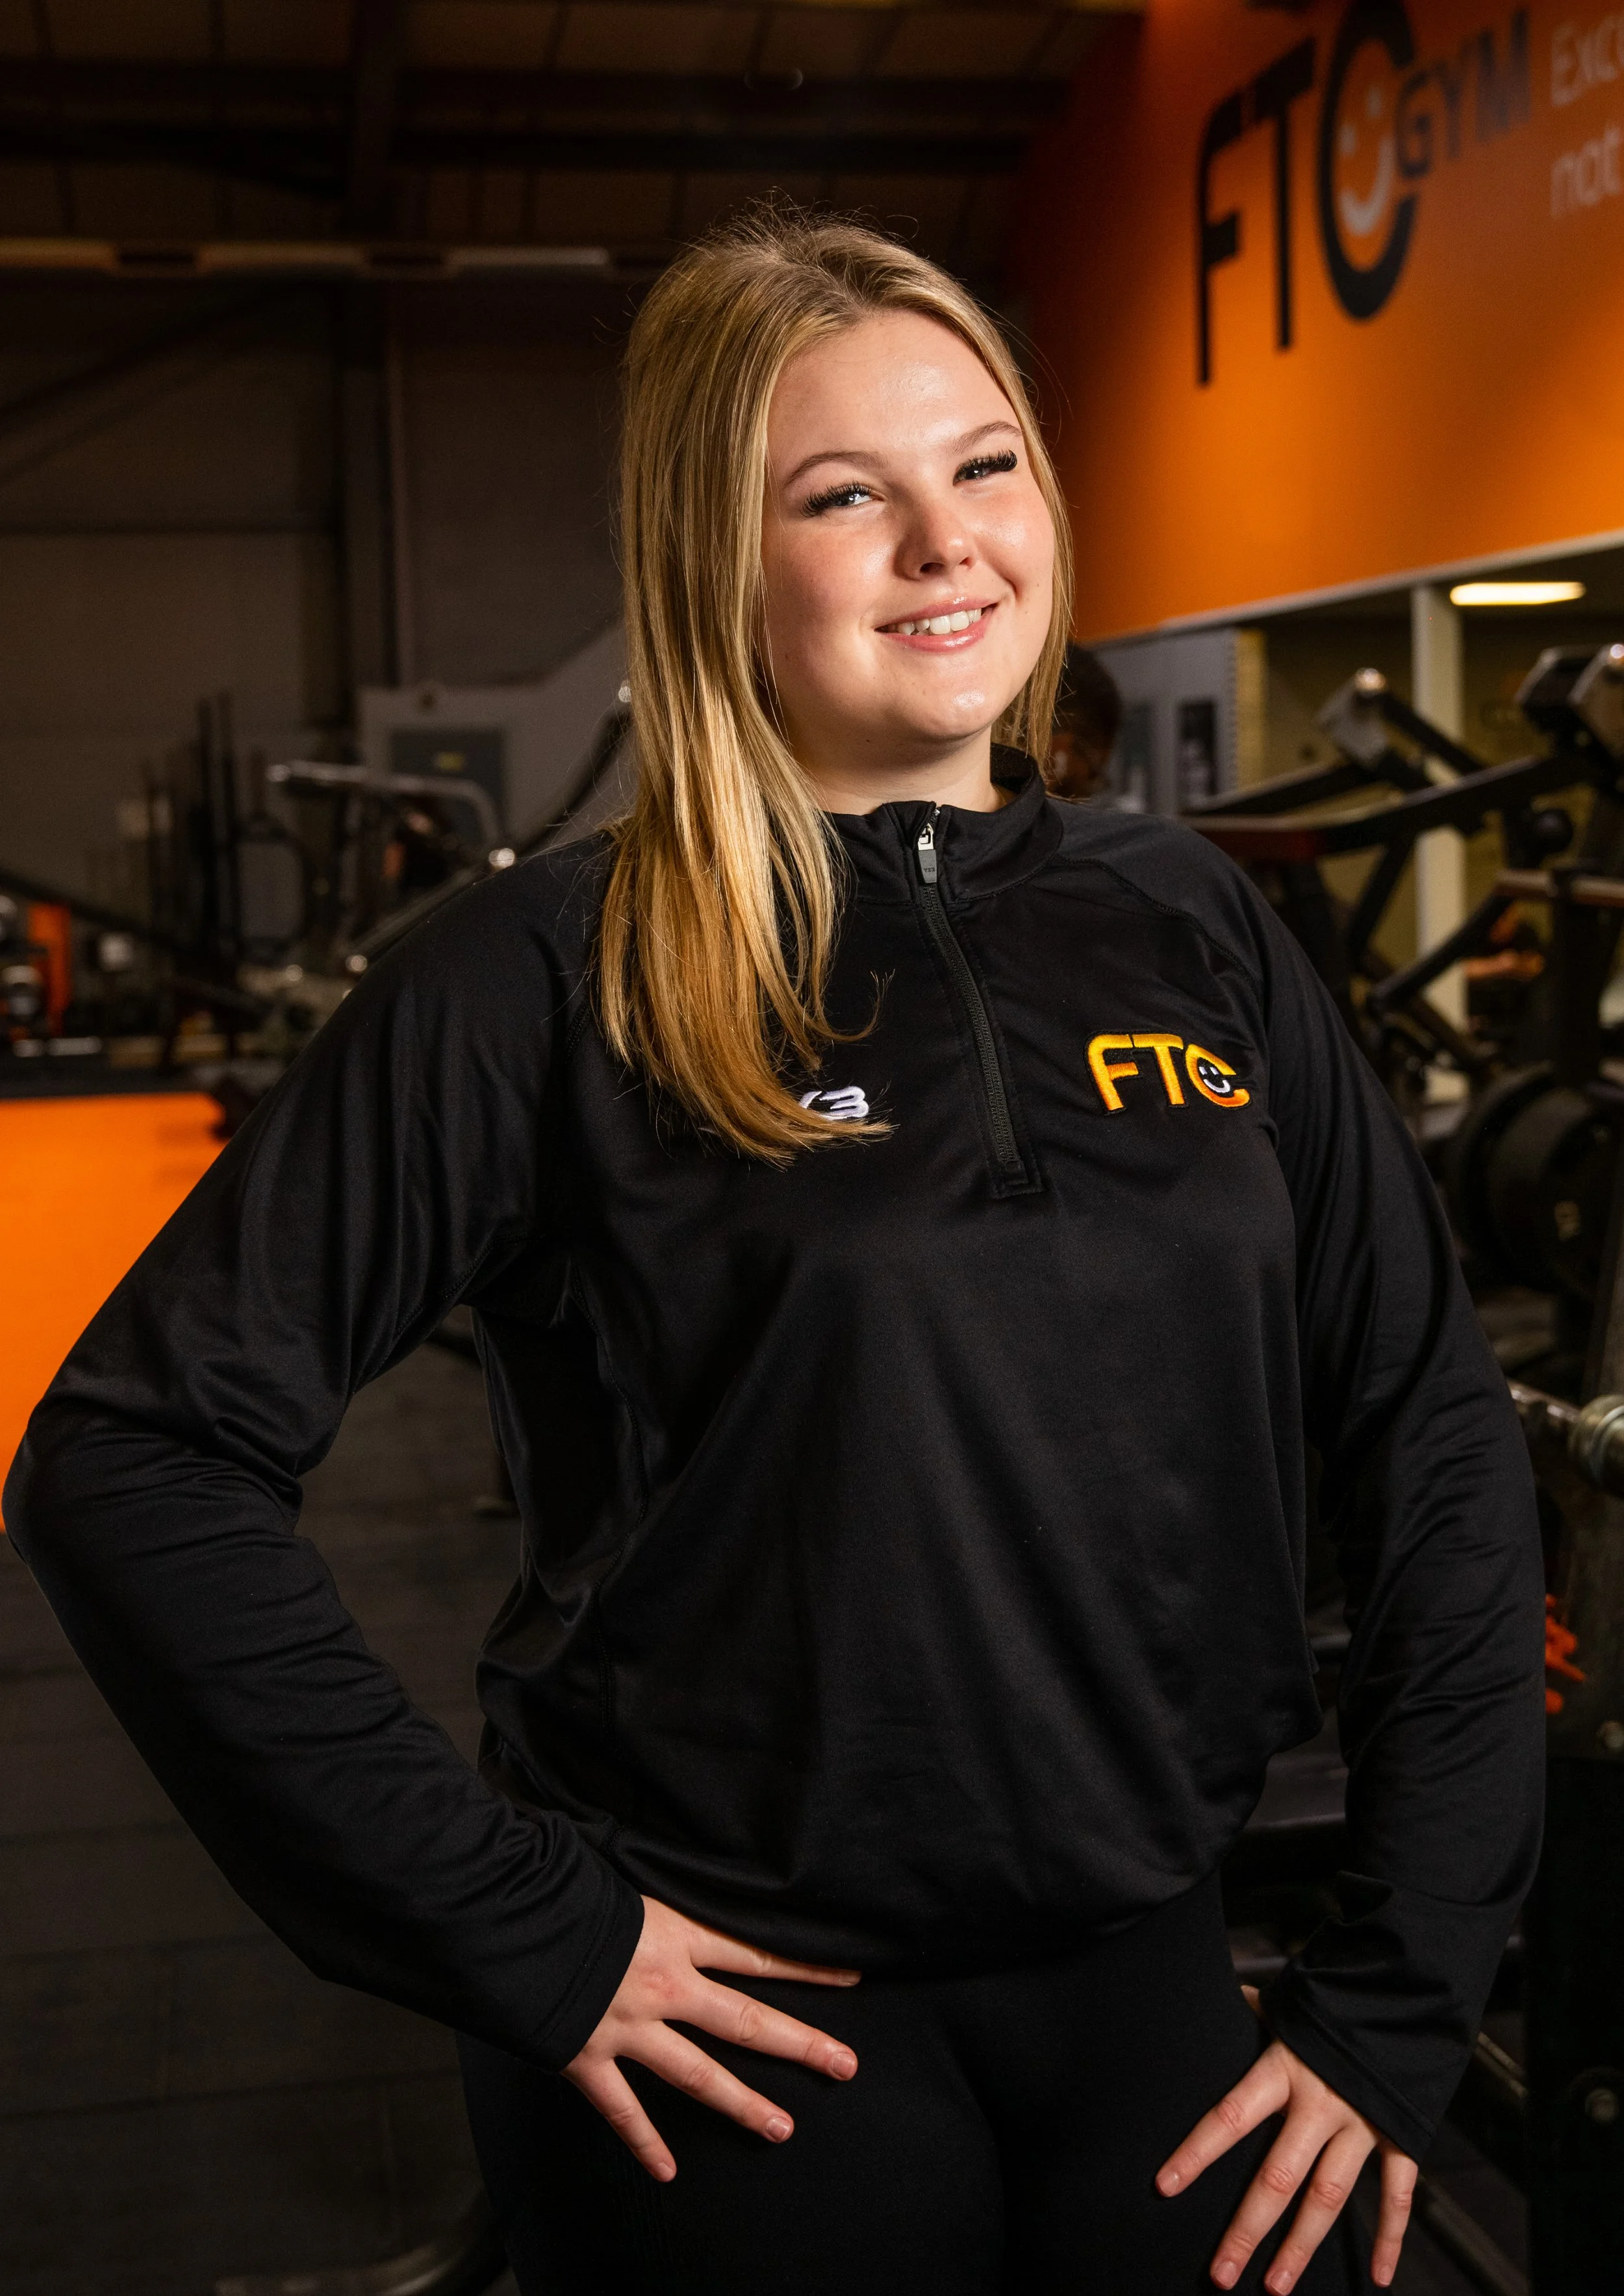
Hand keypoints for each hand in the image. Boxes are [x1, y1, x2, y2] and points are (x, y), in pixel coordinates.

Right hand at [563, 1895, 860, 2180]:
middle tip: (845, 2066)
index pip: (756, 1954)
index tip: (850, 1979)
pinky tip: (667, 2172)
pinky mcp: (587, 2057)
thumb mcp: (625, 1879)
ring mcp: (627, 2026)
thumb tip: (684, 1881)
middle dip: (801, 2044)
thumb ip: (660, 1896)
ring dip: (742, 2103)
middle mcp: (663, 1985)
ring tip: (781, 2128)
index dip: (805, 1967)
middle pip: (746, 2019)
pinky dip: (644, 2143)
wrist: (505, 1915)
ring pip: (698, 2074)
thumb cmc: (562, 1887)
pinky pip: (622, 2110)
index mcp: (675, 1935)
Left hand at [1156, 1988, 1416, 2291]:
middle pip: (1278, 2176)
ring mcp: (1363, 2123)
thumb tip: (1209, 1999)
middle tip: (1221, 2275)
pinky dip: (1390, 2238)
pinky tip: (1378, 2278)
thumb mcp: (1281, 2005)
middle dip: (1248, 2229)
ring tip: (1276, 2287)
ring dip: (1302, 2246)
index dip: (1198, 2152)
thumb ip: (1246, 2014)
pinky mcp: (1400, 2135)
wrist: (1400, 1992)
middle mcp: (1321, 2102)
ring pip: (1329, 2197)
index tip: (1166, 2186)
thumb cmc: (1327, 2002)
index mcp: (1283, 2067)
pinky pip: (1397, 2195)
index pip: (1230, 2116)